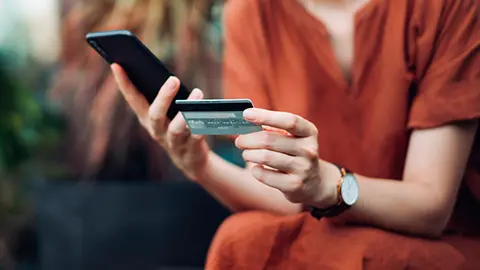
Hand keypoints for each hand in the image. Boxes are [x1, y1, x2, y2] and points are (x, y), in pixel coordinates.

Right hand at [111, 64, 209, 180]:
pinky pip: (196, 138)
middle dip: (164, 97)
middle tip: (174, 79)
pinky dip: (201, 127)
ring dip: (186, 112)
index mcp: (147, 118)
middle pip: (155, 115)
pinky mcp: (190, 150)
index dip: (123, 83)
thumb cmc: (177, 127)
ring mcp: (173, 143)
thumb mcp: (167, 113)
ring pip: (176, 129)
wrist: (190, 160)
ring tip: (198, 93)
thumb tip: (170, 76)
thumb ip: (166, 97)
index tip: (117, 64)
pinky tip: (207, 115)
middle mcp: (156, 131)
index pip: (132, 99)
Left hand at [235, 108, 338, 207]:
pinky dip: (255, 170)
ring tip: (246, 154)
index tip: (247, 114)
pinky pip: (264, 175)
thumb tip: (246, 122)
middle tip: (239, 141)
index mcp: (309, 132)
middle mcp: (309, 150)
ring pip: (265, 157)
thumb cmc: (295, 153)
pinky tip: (257, 168)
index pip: (288, 121)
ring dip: (249, 154)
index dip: (266, 116)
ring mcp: (302, 168)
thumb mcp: (291, 138)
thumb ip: (272, 129)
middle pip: (269, 140)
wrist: (313, 182)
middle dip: (248, 139)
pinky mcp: (293, 185)